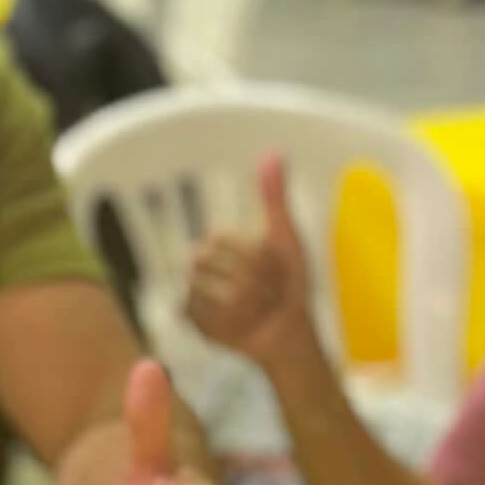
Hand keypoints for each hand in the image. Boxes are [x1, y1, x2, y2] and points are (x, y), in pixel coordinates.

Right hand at [183, 151, 318, 374]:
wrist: (290, 331)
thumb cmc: (291, 283)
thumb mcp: (286, 236)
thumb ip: (274, 197)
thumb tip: (272, 153)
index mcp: (223, 241)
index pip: (221, 237)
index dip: (252, 255)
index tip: (273, 267)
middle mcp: (204, 264)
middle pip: (209, 262)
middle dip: (248, 279)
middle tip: (268, 291)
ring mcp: (196, 291)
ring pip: (206, 288)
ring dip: (241, 301)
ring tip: (258, 308)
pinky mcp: (194, 320)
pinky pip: (198, 312)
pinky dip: (225, 320)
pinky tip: (240, 325)